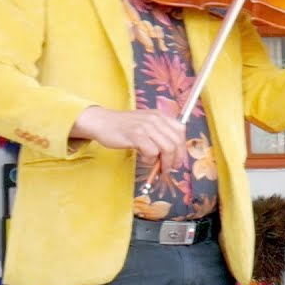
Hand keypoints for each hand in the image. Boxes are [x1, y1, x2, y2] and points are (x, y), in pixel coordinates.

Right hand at [71, 107, 186, 169]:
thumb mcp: (145, 124)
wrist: (101, 122)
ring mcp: (146, 126)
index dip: (182, 148)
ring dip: (164, 163)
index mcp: (160, 115)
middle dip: (176, 159)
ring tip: (157, 168)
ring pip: (167, 148)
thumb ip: (159, 135)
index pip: (180, 130)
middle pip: (176, 141)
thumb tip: (173, 155)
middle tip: (170, 168)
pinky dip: (150, 160)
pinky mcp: (136, 135)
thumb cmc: (123, 126)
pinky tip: (144, 159)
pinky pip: (152, 152)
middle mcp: (155, 119)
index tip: (178, 159)